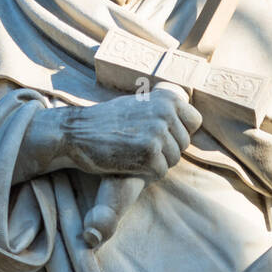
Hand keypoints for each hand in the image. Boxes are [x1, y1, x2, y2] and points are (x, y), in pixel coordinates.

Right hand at [60, 88, 201, 180]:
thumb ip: (163, 110)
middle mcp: (167, 112)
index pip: (194, 122)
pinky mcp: (149, 153)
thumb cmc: (107, 120)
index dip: (179, 133)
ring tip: (133, 154)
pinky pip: (160, 172)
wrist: (77, 132)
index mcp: (168, 98)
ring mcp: (159, 132)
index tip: (162, 136)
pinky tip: (129, 163)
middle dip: (166, 151)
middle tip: (140, 147)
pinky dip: (146, 173)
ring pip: (173, 160)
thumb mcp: (141, 104)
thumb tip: (190, 120)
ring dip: (155, 163)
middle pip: (183, 144)